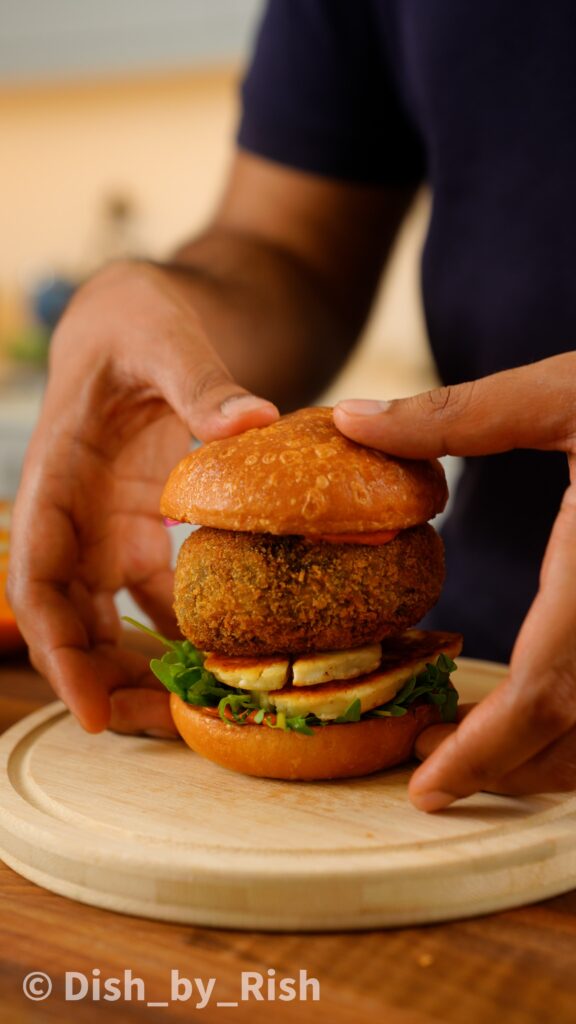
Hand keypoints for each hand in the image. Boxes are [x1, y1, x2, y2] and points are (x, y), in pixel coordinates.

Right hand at [8, 260, 277, 734]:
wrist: (141, 313)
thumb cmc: (137, 317)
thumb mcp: (163, 335)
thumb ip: (201, 381)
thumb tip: (253, 422)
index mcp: (58, 476)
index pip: (39, 576)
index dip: (56, 646)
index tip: (90, 709)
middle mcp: (76, 514)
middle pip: (73, 617)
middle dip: (102, 679)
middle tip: (158, 736)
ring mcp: (111, 526)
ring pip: (113, 616)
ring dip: (142, 667)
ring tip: (193, 717)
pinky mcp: (148, 527)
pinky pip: (159, 594)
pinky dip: (184, 630)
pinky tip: (228, 660)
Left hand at [334, 352, 575, 808]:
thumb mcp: (563, 392)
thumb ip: (456, 415)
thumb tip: (349, 419)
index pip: (543, 693)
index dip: (483, 752)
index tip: (426, 787)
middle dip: (502, 765)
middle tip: (428, 768)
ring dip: (547, 757)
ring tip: (475, 746)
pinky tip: (546, 705)